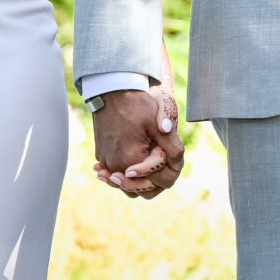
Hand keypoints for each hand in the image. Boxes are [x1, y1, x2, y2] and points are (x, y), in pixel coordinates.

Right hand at [90, 84, 184, 198]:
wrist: (111, 90)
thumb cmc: (136, 104)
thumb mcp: (158, 122)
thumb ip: (171, 145)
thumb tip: (177, 163)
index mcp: (131, 160)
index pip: (157, 182)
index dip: (166, 170)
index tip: (165, 154)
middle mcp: (116, 166)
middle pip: (141, 190)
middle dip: (153, 180)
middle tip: (160, 168)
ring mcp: (107, 162)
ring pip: (127, 186)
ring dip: (139, 181)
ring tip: (147, 169)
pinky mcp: (102, 156)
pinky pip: (116, 174)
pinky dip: (125, 172)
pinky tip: (132, 163)